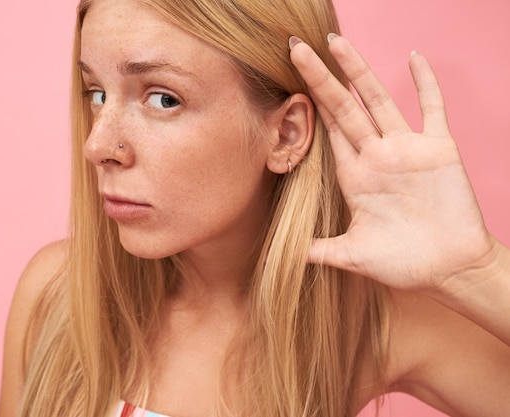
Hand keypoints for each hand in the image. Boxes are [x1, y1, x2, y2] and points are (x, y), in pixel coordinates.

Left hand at [289, 35, 494, 293]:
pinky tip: (414, 57)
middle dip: (320, 78)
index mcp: (353, 175)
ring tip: (336, 42)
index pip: (325, 130)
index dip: (306, 105)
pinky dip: (425, 83)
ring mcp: (406, 149)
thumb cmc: (403, 264)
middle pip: (342, 107)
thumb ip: (318, 250)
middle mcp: (376, 155)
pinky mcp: (438, 148)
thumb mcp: (352, 256)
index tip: (286, 81)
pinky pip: (432, 107)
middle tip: (296, 47)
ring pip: (378, 99)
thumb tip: (284, 257)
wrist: (451, 269)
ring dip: (358, 70)